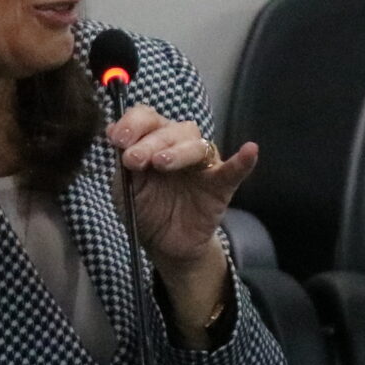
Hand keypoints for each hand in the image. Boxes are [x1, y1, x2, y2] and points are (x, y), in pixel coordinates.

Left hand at [105, 103, 256, 271]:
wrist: (164, 244)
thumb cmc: (146, 209)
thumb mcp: (125, 186)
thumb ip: (123, 163)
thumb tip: (114, 133)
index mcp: (155, 141)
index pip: (148, 119)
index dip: (132, 123)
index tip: (117, 139)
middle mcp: (180, 146)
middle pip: (172, 129)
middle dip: (150, 142)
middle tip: (133, 160)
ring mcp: (203, 165)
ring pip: (197, 145)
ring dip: (178, 151)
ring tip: (160, 164)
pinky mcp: (221, 185)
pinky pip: (234, 171)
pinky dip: (243, 161)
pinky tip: (250, 150)